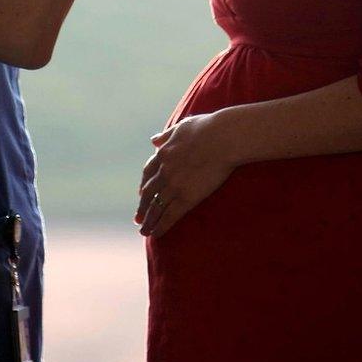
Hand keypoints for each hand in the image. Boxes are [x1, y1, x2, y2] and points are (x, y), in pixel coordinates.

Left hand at [134, 114, 235, 237]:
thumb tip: (153, 140)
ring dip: (148, 221)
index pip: (148, 173)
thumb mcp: (182, 127)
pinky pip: (169, 216)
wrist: (223, 138)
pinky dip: (160, 226)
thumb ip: (167, 136)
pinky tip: (156, 234)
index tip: (141, 194)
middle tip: (138, 218)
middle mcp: (164, 171)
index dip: (144, 184)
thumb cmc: (208, 128)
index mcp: (163, 154)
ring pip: (156, 207)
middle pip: (148, 193)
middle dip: (142, 207)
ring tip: (144, 231)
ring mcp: (174, 186)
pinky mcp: (186, 197)